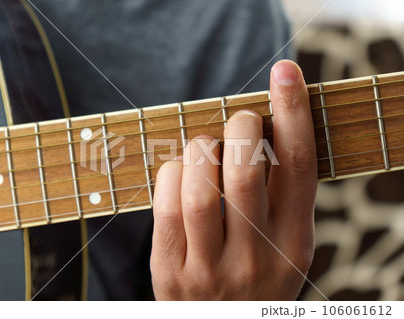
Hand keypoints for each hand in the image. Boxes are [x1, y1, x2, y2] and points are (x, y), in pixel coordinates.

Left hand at [150, 60, 316, 299]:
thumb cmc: (255, 274)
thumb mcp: (283, 245)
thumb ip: (278, 197)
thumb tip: (261, 129)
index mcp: (294, 242)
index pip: (298, 168)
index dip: (293, 114)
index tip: (285, 73)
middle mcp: (257, 256)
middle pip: (246, 173)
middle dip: (240, 129)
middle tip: (241, 119)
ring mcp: (212, 267)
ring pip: (200, 189)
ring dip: (201, 150)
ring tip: (207, 147)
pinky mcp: (172, 270)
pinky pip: (166, 207)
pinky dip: (171, 174)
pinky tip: (179, 172)